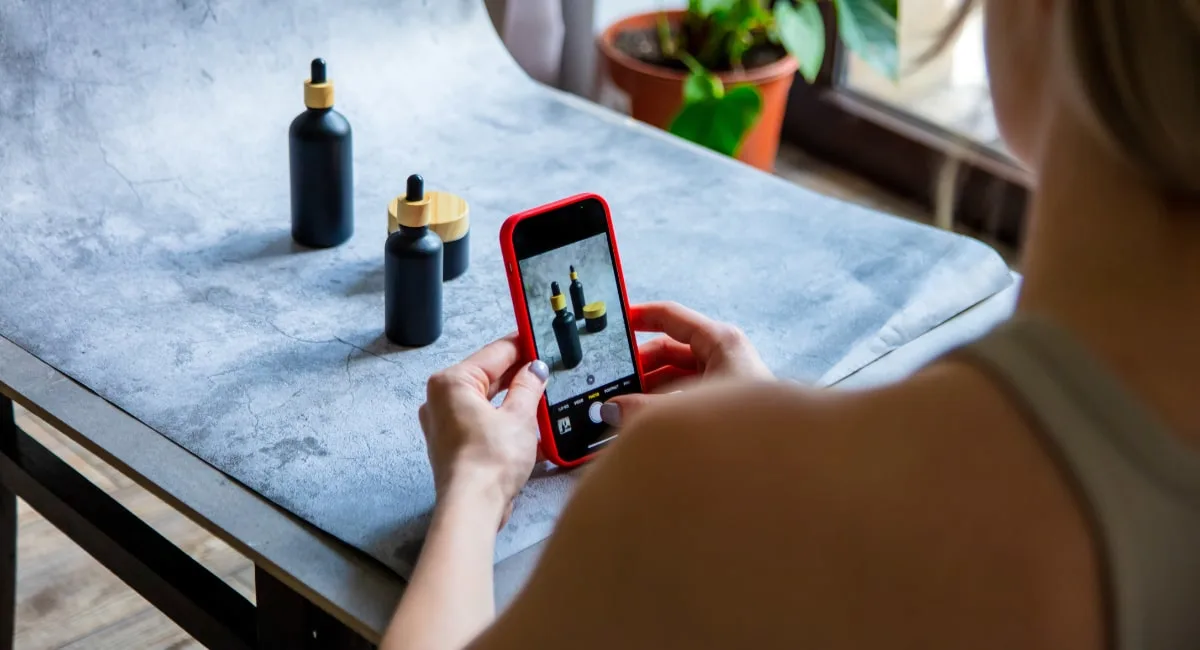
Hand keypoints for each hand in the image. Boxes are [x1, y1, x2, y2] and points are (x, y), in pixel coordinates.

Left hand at [419, 334, 548, 525]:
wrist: (473, 507)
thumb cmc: (489, 463)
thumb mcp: (520, 416)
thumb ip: (529, 386)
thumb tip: (535, 370)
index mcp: (452, 382)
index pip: (495, 353)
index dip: (523, 346)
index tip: (540, 341)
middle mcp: (440, 399)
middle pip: (487, 375)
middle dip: (517, 374)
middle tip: (545, 371)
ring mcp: (443, 422)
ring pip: (484, 398)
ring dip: (511, 397)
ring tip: (538, 396)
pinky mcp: (451, 443)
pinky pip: (479, 418)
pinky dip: (500, 417)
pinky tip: (522, 421)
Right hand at [600, 302, 770, 425]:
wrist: (785, 457)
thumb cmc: (750, 424)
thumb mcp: (687, 409)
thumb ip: (643, 410)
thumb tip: (612, 410)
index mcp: (719, 341)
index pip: (671, 316)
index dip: (640, 317)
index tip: (615, 324)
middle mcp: (723, 354)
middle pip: (669, 349)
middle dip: (640, 366)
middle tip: (613, 382)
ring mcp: (725, 377)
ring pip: (677, 374)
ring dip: (651, 390)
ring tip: (626, 408)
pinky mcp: (727, 401)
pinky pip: (688, 394)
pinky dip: (668, 405)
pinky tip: (649, 423)